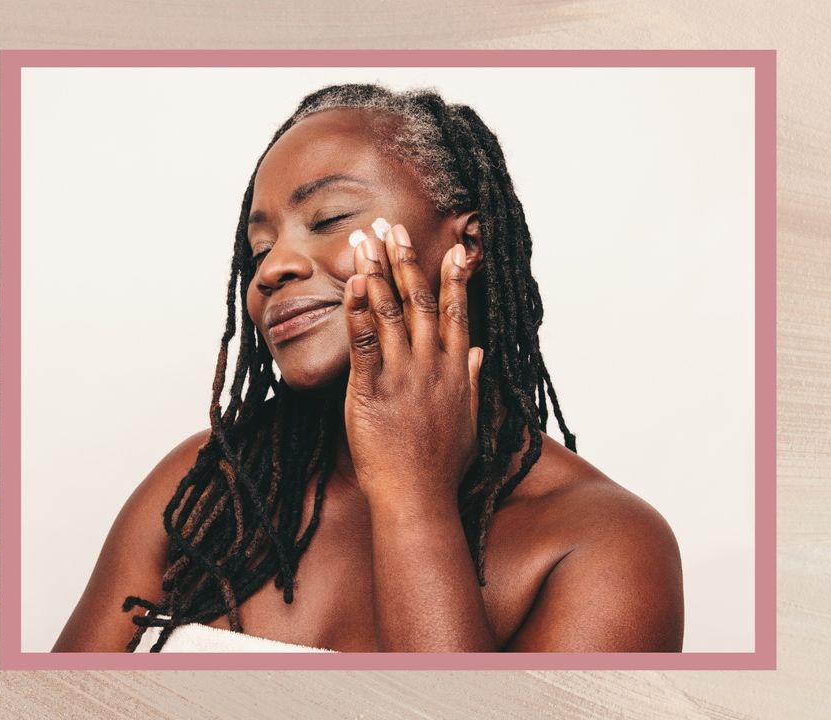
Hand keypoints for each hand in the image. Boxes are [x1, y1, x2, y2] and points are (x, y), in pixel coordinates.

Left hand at [342, 220, 483, 511]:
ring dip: (376, 273)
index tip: (453, 248)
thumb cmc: (441, 468)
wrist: (418, 499)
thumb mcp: (469, 421)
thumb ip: (472, 381)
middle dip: (406, 260)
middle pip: (421, 301)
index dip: (454, 278)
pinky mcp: (371, 392)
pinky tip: (350, 286)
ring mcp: (403, 377)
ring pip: (390, 313)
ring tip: (364, 241)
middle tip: (393, 227)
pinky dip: (357, 312)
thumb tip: (479, 354)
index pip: (458, 312)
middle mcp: (432, 367)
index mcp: (457, 372)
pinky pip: (363, 343)